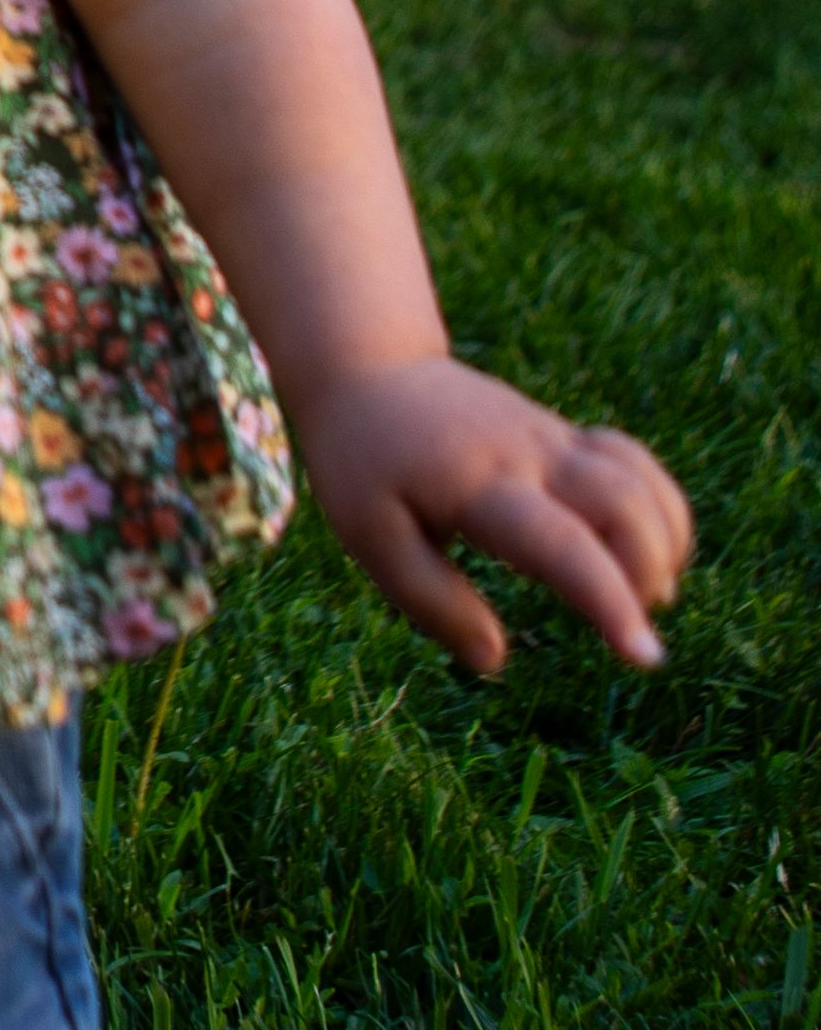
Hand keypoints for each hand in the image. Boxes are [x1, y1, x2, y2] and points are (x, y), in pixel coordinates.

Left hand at [287, 351, 692, 677]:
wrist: (370, 370)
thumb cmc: (365, 464)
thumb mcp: (370, 535)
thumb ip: (431, 601)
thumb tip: (493, 660)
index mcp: (481, 486)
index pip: (562, 545)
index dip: (610, 601)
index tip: (644, 656)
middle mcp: (531, 457)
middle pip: (625, 506)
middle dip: (649, 574)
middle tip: (632, 628)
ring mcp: (554, 440)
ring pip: (641, 482)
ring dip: (664, 545)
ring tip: (645, 595)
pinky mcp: (565, 436)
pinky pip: (635, 466)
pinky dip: (660, 511)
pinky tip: (640, 552)